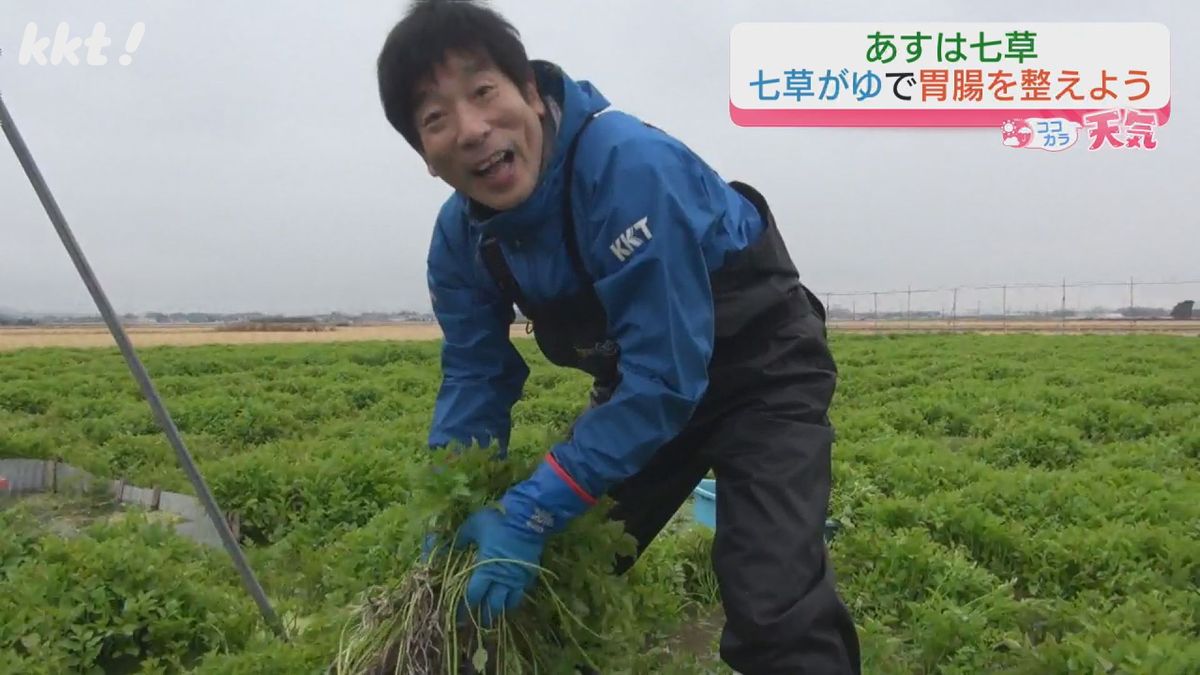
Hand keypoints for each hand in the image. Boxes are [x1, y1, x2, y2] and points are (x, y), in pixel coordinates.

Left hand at [452, 507, 545, 626]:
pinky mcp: (529, 575)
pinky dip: (514, 598)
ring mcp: (517, 579)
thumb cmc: (498, 522)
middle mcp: (501, 580)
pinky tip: (510, 598)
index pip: (473, 595)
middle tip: (477, 624)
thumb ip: (461, 538)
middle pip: (492, 606)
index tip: (458, 617)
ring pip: (509, 603)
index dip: (465, 607)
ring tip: (495, 615)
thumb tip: (452, 547)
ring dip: (500, 610)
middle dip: (483, 617)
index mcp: (484, 570)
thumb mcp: (473, 525)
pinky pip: (521, 593)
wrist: (527, 519)